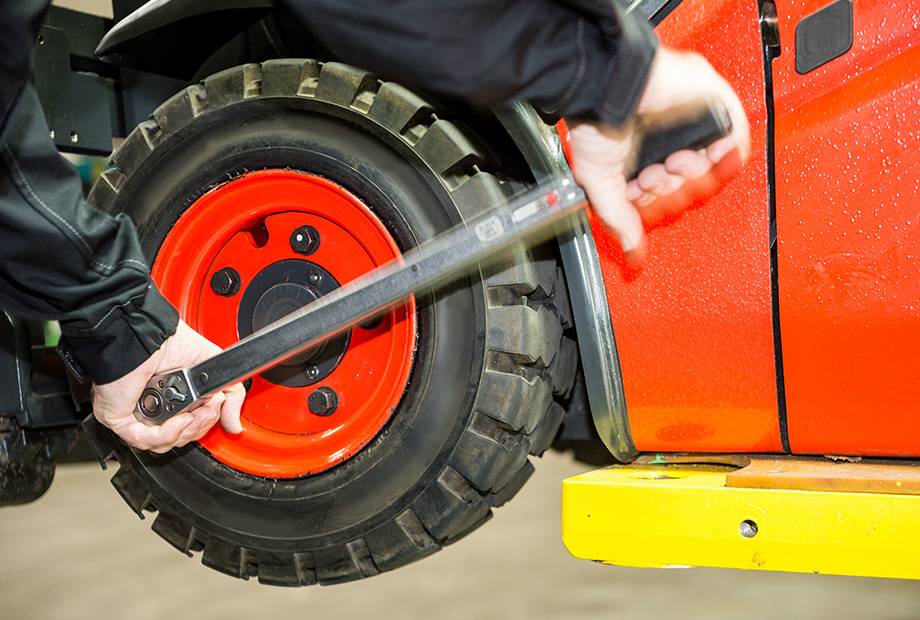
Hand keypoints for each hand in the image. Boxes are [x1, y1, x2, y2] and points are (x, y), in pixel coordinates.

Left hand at [92, 320, 244, 452]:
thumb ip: (231, 398)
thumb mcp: (214, 370)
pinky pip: (145, 441)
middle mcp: (155, 408)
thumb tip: (235, 427)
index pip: (191, 426)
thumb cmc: (171, 342)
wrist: (149, 336)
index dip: (206, 422)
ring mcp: (138, 416)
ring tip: (195, 413)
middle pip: (182, 438)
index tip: (218, 408)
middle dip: (201, 426)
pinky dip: (168, 434)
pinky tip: (180, 419)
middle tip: (210, 407)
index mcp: (174, 398)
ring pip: (165, 444)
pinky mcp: (122, 420)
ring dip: (188, 431)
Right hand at [567, 46, 749, 263]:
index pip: (667, 194)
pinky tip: (701, 161)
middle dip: (669, 190)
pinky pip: (735, 139)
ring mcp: (693, 124)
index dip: (656, 202)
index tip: (639, 196)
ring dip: (691, 177)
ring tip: (668, 165)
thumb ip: (619, 218)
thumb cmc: (595, 122)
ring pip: (712, 167)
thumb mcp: (599, 181)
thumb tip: (631, 254)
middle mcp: (671, 142)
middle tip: (651, 179)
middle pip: (691, 186)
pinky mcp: (713, 105)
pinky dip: (723, 158)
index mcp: (645, 157)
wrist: (606, 89)